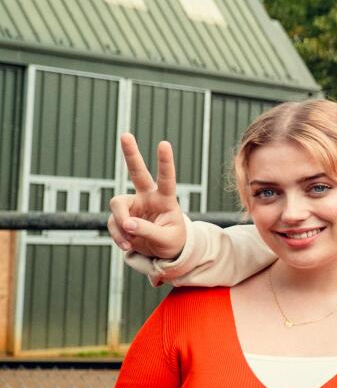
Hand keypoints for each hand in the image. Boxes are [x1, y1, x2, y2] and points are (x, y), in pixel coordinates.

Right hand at [108, 134, 187, 261]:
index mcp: (166, 199)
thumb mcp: (166, 239)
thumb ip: (148, 231)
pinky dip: (118, 236)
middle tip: (126, 135)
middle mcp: (148, 197)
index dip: (165, 162)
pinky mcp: (121, 216)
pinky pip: (113, 224)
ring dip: (120, 226)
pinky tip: (127, 245)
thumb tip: (127, 224)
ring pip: (117, 206)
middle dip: (131, 154)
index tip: (164, 143)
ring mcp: (133, 205)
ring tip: (130, 242)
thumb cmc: (172, 241)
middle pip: (137, 172)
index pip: (167, 178)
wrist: (163, 252)